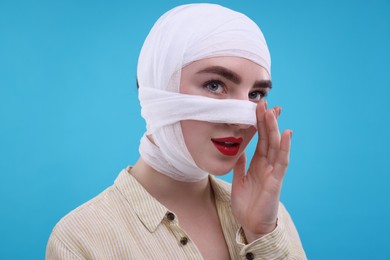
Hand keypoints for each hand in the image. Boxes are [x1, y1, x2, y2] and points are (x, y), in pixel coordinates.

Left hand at [231, 100, 291, 242]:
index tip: (257, 108)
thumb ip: (240, 164)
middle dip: (266, 120)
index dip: (259, 124)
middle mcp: (267, 164)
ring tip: (273, 111)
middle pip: (268, 138)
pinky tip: (286, 134)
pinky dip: (284, 147)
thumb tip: (237, 149)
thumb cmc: (246, 203)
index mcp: (257, 163)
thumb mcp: (239, 179)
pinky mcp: (276, 180)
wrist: (250, 224)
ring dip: (274, 128)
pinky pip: (282, 161)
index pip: (260, 139)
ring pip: (275, 145)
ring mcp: (273, 171)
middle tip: (263, 102)